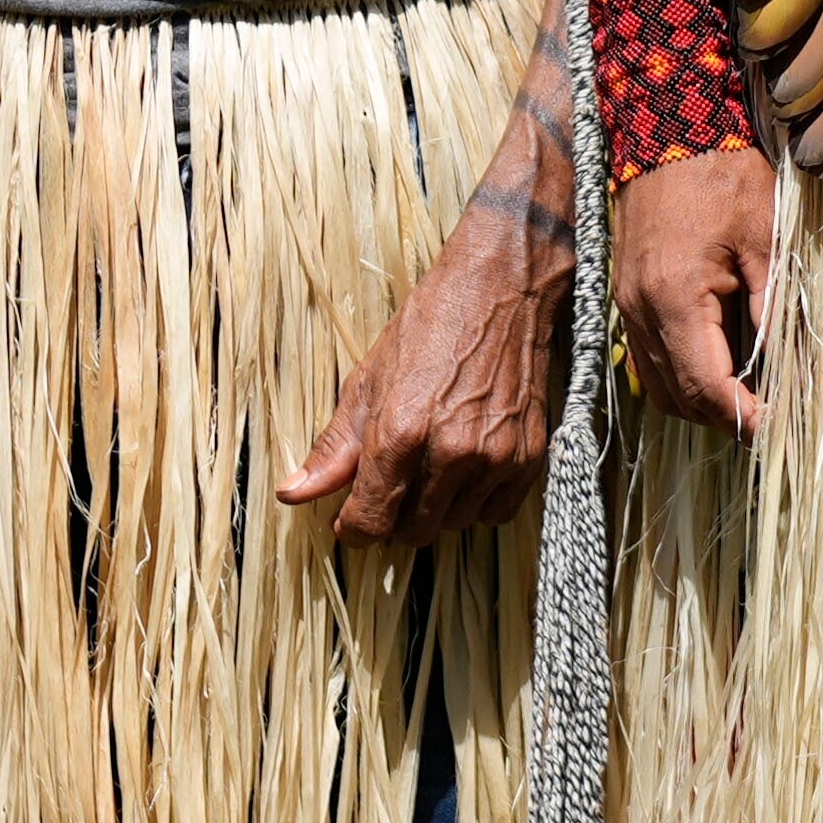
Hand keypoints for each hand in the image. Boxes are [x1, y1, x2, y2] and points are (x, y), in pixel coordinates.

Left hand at [282, 185, 565, 550]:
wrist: (500, 290)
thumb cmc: (428, 327)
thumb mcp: (367, 381)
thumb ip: (333, 448)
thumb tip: (292, 493)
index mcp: (400, 432)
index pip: (370, 522)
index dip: (353, 527)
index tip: (351, 517)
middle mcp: (450, 453)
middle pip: (412, 532)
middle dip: (394, 517)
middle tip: (393, 482)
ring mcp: (495, 458)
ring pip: (454, 524)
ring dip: (437, 508)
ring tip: (432, 463)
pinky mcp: (530, 458)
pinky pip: (495, 513)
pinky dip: (477, 500)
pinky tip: (467, 466)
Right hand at [613, 144, 785, 440]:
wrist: (669, 119)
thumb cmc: (725, 171)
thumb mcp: (767, 238)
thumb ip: (776, 309)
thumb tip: (795, 372)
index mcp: (675, 298)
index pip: (708, 389)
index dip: (747, 419)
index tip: (784, 430)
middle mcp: (640, 309)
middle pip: (680, 398)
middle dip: (728, 417)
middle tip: (779, 417)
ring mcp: (627, 302)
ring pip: (660, 385)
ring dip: (704, 400)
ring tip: (755, 393)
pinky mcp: (626, 292)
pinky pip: (649, 357)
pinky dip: (683, 373)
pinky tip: (724, 360)